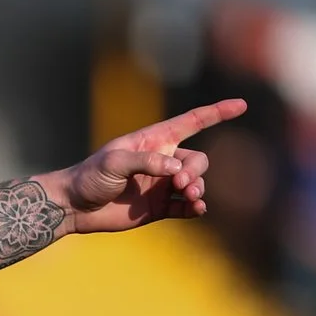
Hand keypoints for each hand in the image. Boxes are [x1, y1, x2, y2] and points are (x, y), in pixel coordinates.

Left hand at [44, 99, 246, 235]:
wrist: (74, 206)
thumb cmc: (90, 176)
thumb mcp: (114, 162)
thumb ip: (146, 161)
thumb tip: (176, 168)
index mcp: (153, 141)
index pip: (191, 122)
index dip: (217, 112)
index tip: (242, 105)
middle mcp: (162, 161)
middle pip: (197, 160)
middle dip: (195, 171)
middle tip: (179, 184)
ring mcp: (162, 185)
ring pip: (195, 183)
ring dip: (197, 189)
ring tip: (188, 196)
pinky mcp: (159, 207)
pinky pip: (187, 207)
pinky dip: (195, 208)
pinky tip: (197, 210)